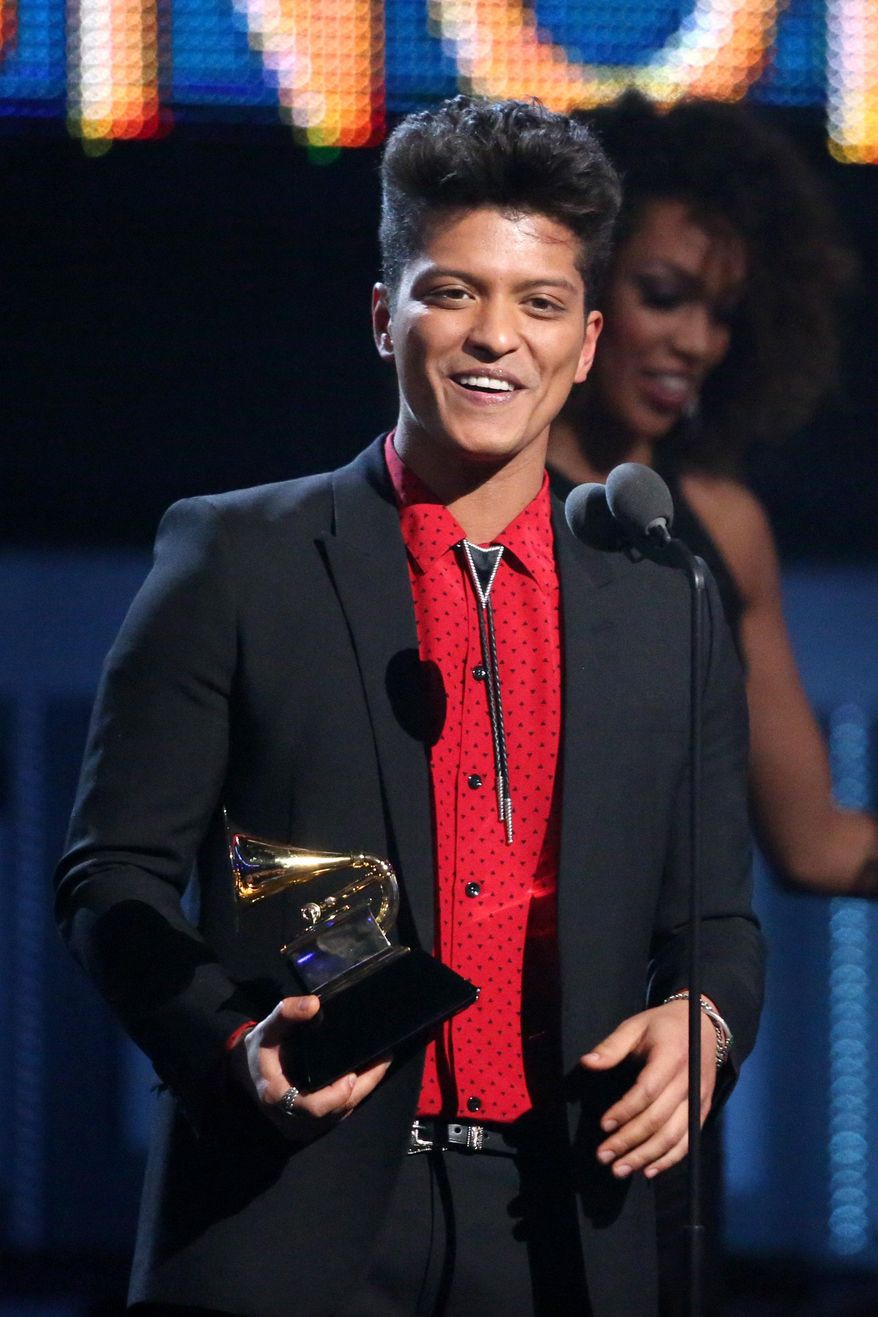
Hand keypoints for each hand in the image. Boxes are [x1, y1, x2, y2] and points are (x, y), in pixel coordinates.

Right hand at [229, 995, 390, 1139]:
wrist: (250, 1071)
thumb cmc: (260, 1050)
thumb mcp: (266, 1029)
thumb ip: (286, 1014)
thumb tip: (314, 1004)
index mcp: (278, 1097)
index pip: (312, 1108)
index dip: (335, 1095)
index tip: (352, 1076)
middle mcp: (293, 1117)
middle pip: (337, 1110)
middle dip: (364, 1086)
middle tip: (383, 1059)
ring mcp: (305, 1123)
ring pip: (342, 1111)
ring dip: (364, 1088)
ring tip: (382, 1060)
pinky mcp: (315, 1122)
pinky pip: (340, 1110)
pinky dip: (356, 1092)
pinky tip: (369, 1071)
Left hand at [580, 1000, 716, 1178]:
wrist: (703, 1026)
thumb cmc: (662, 1027)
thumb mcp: (635, 1026)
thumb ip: (612, 1047)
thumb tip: (587, 1063)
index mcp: (670, 1056)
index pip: (647, 1091)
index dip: (625, 1110)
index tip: (603, 1125)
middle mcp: (688, 1081)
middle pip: (658, 1119)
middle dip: (629, 1141)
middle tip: (604, 1156)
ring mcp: (698, 1099)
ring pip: (673, 1136)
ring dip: (646, 1156)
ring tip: (620, 1169)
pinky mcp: (702, 1111)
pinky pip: (688, 1141)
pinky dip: (669, 1159)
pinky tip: (648, 1170)